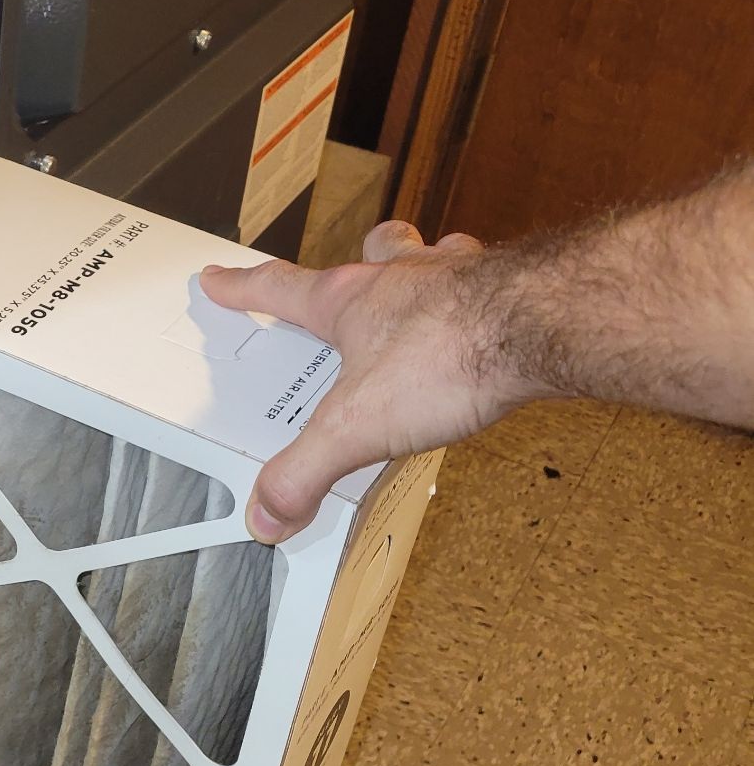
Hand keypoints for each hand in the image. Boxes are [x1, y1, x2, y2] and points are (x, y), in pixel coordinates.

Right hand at [200, 221, 536, 543]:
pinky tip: (496, 326)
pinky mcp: (514, 291)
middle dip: (356, 266)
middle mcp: (403, 279)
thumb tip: (268, 509)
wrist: (543, 324)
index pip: (279, 288)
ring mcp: (461, 277)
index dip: (243, 287)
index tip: (221, 278)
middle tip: (353, 276)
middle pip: (369, 256)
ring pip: (433, 255)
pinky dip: (489, 298)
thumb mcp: (355, 429)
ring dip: (425, 269)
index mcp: (351, 303)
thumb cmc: (452, 353)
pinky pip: (496, 281)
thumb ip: (304, 472)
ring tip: (428, 295)